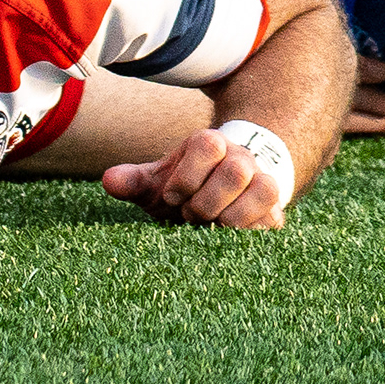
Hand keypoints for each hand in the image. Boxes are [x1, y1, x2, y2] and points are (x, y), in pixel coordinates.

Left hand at [103, 126, 288, 230]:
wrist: (219, 197)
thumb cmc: (184, 189)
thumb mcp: (157, 184)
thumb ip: (133, 181)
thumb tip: (109, 181)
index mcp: (210, 144)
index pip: (208, 145)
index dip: (187, 176)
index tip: (172, 197)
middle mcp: (241, 158)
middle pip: (236, 169)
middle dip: (207, 200)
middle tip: (190, 215)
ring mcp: (263, 181)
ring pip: (264, 189)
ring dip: (232, 217)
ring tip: (212, 227)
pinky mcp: (275, 210)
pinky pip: (274, 219)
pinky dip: (249, 233)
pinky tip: (228, 239)